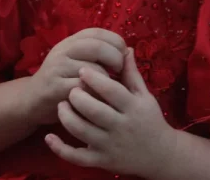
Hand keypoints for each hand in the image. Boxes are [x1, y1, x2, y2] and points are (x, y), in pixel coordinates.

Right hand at [28, 28, 126, 124]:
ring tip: (109, 88)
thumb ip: (100, 54)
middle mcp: (63, 51)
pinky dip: (96, 95)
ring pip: (94, 70)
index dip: (116, 42)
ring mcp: (58, 68)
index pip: (98, 32)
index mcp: (70, 41)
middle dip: (115, 59)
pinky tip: (98, 99)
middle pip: (97, 46)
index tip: (123, 56)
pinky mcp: (55, 88)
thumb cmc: (62, 80)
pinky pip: (85, 90)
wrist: (32, 100)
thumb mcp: (78, 61)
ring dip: (107, 81)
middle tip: (119, 72)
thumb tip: (130, 50)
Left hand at [45, 48, 173, 178]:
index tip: (81, 69)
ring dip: (67, 117)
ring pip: (83, 132)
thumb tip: (125, 48)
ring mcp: (110, 146)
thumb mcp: (144, 96)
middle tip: (71, 88)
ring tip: (62, 104)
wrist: (160, 155)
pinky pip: (78, 157)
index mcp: (133, 108)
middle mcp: (122, 127)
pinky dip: (61, 149)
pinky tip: (49, 137)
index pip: (112, 91)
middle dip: (79, 97)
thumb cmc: (149, 120)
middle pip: (95, 111)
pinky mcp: (101, 161)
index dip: (95, 79)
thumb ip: (132, 73)